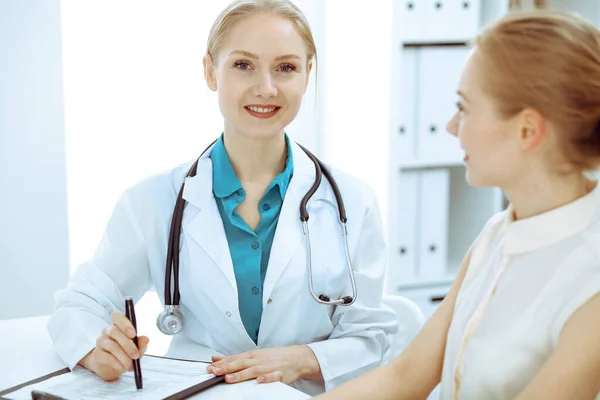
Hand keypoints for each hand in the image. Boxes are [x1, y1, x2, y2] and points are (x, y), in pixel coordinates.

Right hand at [78, 311, 149, 380]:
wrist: (112, 367)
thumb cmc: (126, 353)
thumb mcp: (137, 348)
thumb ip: (141, 343)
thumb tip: (146, 339)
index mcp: (119, 325)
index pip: (117, 316)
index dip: (124, 323)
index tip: (133, 333)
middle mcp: (108, 331)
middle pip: (114, 331)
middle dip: (128, 345)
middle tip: (136, 355)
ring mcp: (100, 342)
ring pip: (111, 346)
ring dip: (123, 357)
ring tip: (130, 366)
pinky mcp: (97, 354)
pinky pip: (106, 357)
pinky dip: (117, 364)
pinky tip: (122, 368)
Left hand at [206, 346, 321, 384]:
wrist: (296, 358)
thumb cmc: (273, 357)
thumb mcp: (253, 355)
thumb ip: (234, 358)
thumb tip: (215, 358)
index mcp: (251, 356)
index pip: (233, 359)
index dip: (221, 363)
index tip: (209, 367)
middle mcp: (258, 361)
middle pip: (240, 364)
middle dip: (226, 368)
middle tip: (214, 372)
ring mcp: (269, 367)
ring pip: (253, 371)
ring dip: (241, 374)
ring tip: (230, 378)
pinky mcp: (280, 374)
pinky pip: (272, 377)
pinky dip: (266, 379)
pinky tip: (259, 381)